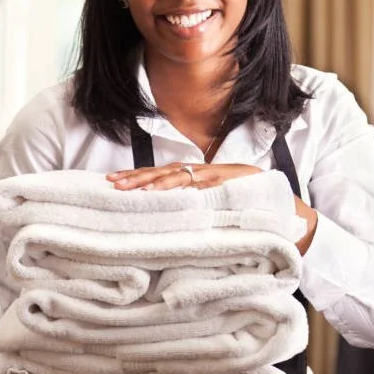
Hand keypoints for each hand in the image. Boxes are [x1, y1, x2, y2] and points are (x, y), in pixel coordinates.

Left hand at [107, 163, 261, 190]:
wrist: (262, 182)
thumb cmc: (232, 188)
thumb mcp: (205, 191)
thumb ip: (187, 194)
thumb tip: (162, 204)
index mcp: (188, 172)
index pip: (157, 171)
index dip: (135, 174)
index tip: (112, 179)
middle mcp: (195, 170)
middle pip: (161, 171)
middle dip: (137, 177)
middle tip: (114, 184)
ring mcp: (207, 175)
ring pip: (177, 176)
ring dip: (156, 182)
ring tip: (136, 189)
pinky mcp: (220, 183)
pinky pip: (200, 186)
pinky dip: (185, 188)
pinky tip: (170, 192)